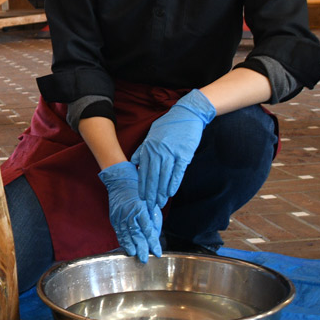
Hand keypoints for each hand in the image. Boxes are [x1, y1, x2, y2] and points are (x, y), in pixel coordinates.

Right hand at [99, 161, 162, 262]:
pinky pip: (119, 232)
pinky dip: (123, 240)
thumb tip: (153, 237)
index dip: (153, 243)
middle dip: (141, 248)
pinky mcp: (113, 217)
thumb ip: (153, 220)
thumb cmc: (140, 193)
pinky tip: (127, 247)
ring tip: (135, 255)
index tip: (157, 253)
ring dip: (131, 246)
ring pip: (126, 235)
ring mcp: (120, 216)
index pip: (148, 231)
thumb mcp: (151, 204)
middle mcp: (129, 214)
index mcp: (141, 210)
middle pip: (136, 235)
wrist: (121, 182)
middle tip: (145, 259)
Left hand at [131, 89, 216, 207]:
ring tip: (160, 203)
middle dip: (151, 193)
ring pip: (164, 176)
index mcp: (149, 148)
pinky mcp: (184, 154)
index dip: (142, 186)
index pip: (143, 171)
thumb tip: (133, 162)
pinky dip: (173, 183)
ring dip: (161, 192)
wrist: (186, 115)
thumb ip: (142, 150)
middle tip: (149, 205)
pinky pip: (178, 172)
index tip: (141, 197)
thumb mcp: (151, 136)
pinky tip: (170, 192)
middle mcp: (158, 152)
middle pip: (153, 176)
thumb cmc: (168, 126)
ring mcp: (171, 153)